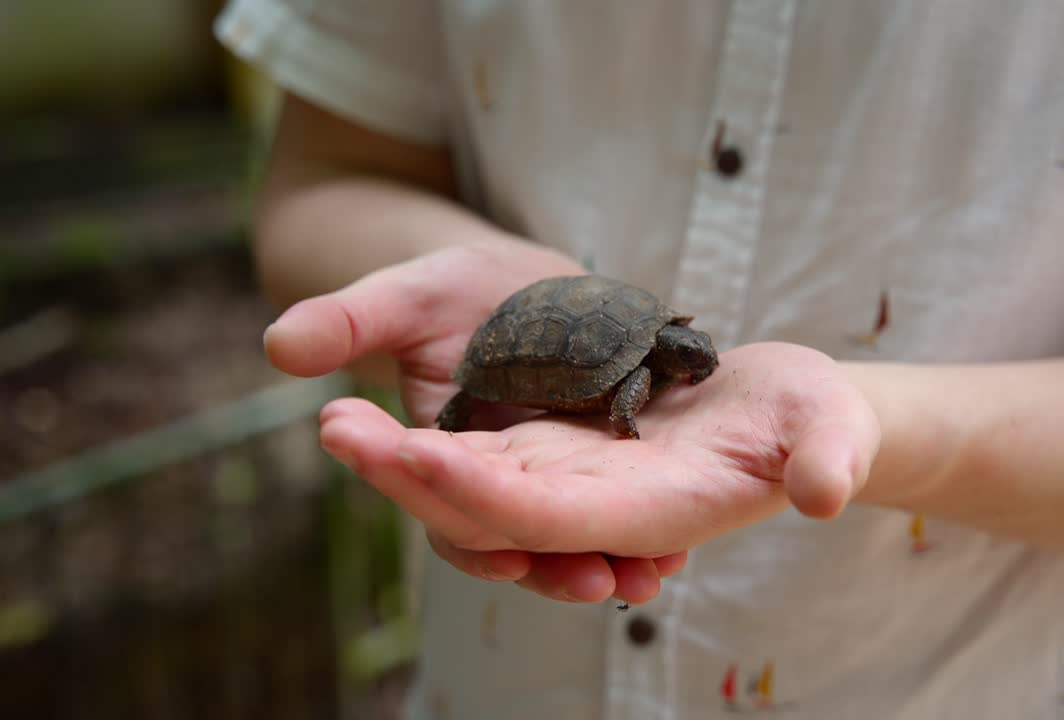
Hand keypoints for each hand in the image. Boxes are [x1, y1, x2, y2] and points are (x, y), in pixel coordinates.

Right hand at [260, 237, 694, 602]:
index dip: (473, 536)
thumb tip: (279, 345)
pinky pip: (627, 508)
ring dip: (615, 560)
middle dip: (557, 566)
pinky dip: (651, 529)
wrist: (529, 282)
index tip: (509, 559)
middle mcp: (501, 481)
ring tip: (655, 576)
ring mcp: (556, 477)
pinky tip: (685, 546)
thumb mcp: (409, 293)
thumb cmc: (457, 287)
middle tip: (600, 582)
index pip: (447, 513)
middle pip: (523, 540)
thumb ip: (352, 320)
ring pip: (578, 535)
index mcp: (446, 458)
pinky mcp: (605, 465)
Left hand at [317, 342, 881, 604]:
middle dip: (410, 475)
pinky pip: (484, 455)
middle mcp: (600, 504)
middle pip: (488, 505)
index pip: (553, 515)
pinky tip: (376, 416)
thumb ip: (832, 456)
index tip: (414, 455)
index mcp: (655, 509)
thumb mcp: (833, 421)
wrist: (792, 414)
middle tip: (335, 424)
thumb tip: (823, 491)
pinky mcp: (565, 446)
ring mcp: (574, 476)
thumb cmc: (819, 419)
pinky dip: (429, 446)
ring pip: (472, 482)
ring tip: (336, 415)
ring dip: (403, 460)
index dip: (483, 493)